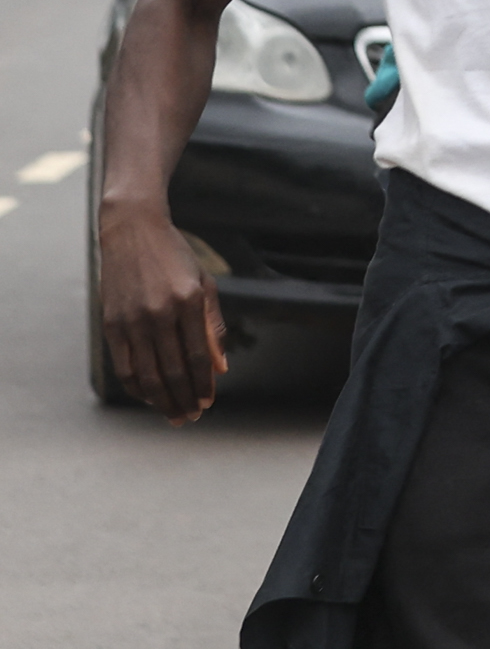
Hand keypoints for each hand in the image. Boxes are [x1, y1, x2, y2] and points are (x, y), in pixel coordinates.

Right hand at [96, 201, 229, 423]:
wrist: (133, 231)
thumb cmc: (175, 257)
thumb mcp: (204, 283)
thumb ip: (213, 326)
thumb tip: (220, 368)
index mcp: (187, 301)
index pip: (197, 356)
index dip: (203, 384)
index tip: (207, 403)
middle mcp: (158, 313)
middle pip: (172, 371)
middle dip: (183, 399)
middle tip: (190, 417)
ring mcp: (131, 319)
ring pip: (146, 374)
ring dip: (161, 400)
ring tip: (172, 414)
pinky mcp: (111, 323)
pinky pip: (124, 366)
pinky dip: (136, 386)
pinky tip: (148, 396)